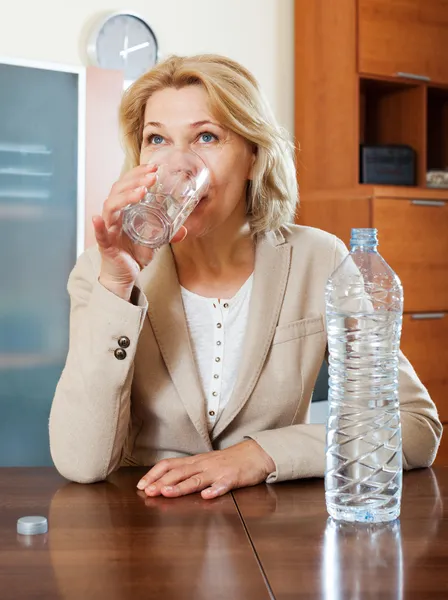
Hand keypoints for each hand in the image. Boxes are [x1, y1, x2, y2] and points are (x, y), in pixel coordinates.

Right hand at [93, 164, 186, 300]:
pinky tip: (98, 218)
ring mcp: (108, 229)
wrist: (125, 275)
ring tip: (141, 191)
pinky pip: (100, 234)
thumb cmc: (135, 253)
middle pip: (118, 190)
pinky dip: (98, 226)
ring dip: (125, 196)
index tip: (154, 167)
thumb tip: (184, 229)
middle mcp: (114, 215)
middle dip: (135, 180)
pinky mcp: (106, 245)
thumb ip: (168, 234)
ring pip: (110, 206)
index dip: (138, 174)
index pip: (127, 185)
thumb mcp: (155, 241)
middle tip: (152, 175)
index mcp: (124, 210)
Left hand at [136, 440, 275, 499]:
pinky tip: (207, 496)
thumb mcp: (205, 463)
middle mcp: (203, 464)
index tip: (141, 485)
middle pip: (179, 472)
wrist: (254, 454)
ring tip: (168, 493)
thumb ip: (188, 471)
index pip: (170, 464)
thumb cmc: (228, 461)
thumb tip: (165, 482)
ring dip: (181, 486)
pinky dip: (214, 490)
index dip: (154, 474)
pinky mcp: (232, 478)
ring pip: (197, 479)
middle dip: (162, 482)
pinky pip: (223, 485)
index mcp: (195, 461)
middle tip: (148, 492)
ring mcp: (217, 471)